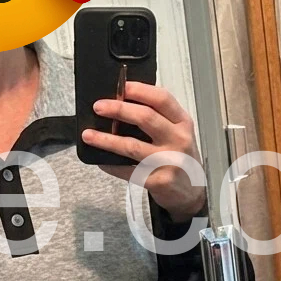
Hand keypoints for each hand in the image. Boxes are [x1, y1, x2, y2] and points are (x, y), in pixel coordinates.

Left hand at [83, 82, 206, 221]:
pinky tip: (101, 161)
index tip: (121, 87)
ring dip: (106, 139)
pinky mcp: (158, 181)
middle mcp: (178, 140)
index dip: (140, 90)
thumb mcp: (178, 133)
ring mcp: (169, 161)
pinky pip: (128, 171)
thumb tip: (121, 104)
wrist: (191, 192)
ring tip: (88, 135)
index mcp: (182, 122)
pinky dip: (111, 165)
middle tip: (98, 107)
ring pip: (132, 146)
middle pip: (145, 118)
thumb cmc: (180, 158)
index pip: (162, 99)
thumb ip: (159, 118)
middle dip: (118, 109)